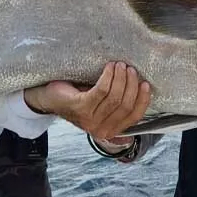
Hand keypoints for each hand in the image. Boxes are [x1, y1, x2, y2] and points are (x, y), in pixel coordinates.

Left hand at [24, 61, 151, 141]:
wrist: (50, 98)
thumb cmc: (79, 98)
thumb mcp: (101, 105)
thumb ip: (118, 104)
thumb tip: (142, 87)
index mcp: (110, 130)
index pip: (134, 117)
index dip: (143, 100)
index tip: (145, 84)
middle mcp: (101, 129)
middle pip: (125, 105)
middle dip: (131, 85)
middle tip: (130, 69)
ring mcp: (90, 121)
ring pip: (114, 97)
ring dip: (120, 78)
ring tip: (120, 65)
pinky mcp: (81, 108)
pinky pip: (101, 90)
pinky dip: (108, 77)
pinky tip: (109, 67)